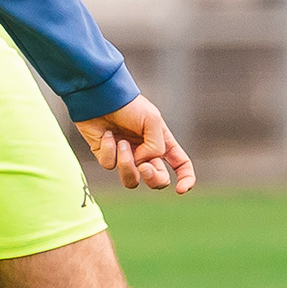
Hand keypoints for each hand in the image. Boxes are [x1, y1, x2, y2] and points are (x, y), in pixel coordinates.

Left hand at [77, 96, 196, 195]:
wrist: (101, 97)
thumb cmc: (129, 105)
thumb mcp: (153, 121)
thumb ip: (156, 146)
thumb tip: (144, 163)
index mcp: (162, 143)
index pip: (180, 165)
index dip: (186, 180)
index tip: (181, 190)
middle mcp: (146, 153)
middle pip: (157, 180)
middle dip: (153, 178)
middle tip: (144, 166)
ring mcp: (126, 156)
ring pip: (132, 181)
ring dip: (128, 165)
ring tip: (122, 144)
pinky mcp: (106, 156)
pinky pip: (110, 165)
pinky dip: (110, 151)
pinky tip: (107, 135)